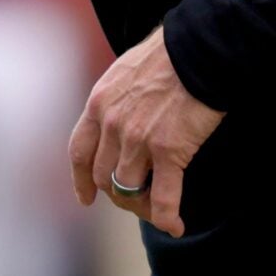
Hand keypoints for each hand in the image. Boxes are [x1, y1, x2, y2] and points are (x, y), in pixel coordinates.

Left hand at [69, 26, 223, 237]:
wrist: (196, 49)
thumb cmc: (167, 56)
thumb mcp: (124, 73)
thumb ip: (115, 100)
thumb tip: (118, 118)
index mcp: (98, 104)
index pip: (79, 152)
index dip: (81, 181)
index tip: (86, 199)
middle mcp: (111, 125)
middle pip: (104, 176)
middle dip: (118, 195)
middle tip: (138, 202)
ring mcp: (138, 139)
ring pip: (129, 190)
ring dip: (142, 207)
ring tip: (158, 211)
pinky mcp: (169, 149)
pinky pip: (164, 196)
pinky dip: (167, 217)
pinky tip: (176, 226)